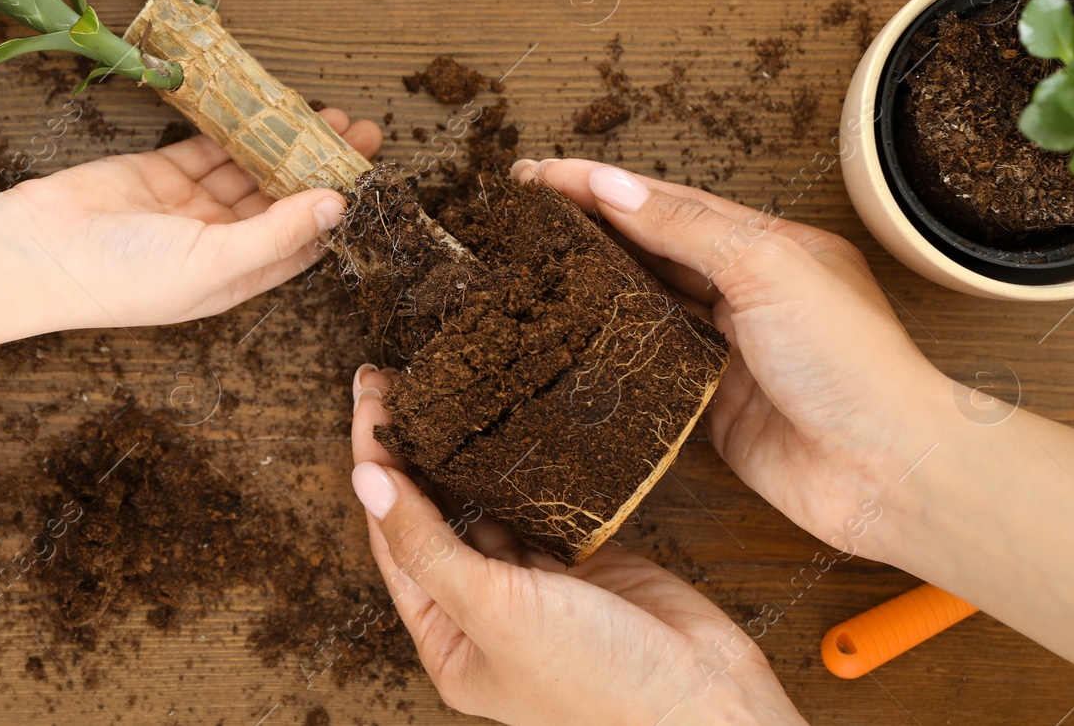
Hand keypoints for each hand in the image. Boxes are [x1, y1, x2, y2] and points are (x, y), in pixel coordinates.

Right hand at [0, 108, 379, 351]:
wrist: (38, 252)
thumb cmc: (124, 276)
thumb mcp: (211, 262)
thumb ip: (276, 233)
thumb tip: (336, 206)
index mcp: (235, 277)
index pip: (301, 243)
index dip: (337, 211)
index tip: (372, 175)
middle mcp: (218, 243)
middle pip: (283, 200)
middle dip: (321, 167)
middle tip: (361, 131)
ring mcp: (190, 206)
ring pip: (251, 169)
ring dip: (287, 143)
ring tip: (328, 114)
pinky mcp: (163, 172)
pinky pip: (211, 147)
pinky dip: (239, 129)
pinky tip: (272, 108)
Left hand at [350, 364, 804, 725]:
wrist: (709, 705)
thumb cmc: (596, 684)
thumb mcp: (494, 611)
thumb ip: (427, 544)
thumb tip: (365, 478)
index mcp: (447, 640)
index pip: (393, 537)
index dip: (378, 465)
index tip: (371, 399)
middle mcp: (484, 613)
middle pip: (432, 516)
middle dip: (413, 450)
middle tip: (395, 379)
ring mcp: (536, 586)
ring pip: (486, 504)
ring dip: (465, 452)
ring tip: (444, 389)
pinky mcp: (585, 561)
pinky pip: (541, 503)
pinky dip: (525, 465)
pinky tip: (508, 422)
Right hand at [515, 158, 951, 565]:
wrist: (889, 470)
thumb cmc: (852, 363)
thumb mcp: (767, 269)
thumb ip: (687, 228)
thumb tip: (615, 186)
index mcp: (766, 243)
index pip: (665, 202)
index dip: (598, 186)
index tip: (538, 175)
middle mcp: (745, 291)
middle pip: (649, 247)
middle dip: (585, 226)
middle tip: (518, 213)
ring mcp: (726, 350)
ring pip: (644, 304)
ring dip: (591, 282)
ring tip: (528, 263)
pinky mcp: (710, 406)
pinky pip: (647, 368)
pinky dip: (609, 349)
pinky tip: (569, 336)